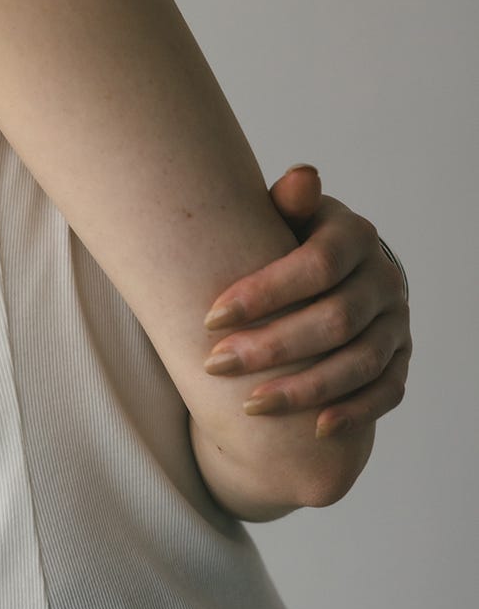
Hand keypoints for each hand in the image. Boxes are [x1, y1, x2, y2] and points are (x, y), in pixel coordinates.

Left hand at [202, 165, 411, 438]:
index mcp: (355, 237)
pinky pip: (386, 392)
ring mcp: (395, 323)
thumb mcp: (282, 220)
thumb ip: (286, 204)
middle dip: (272, 346)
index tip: (210, 318)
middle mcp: (383, 280)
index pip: (318, 264)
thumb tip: (301, 180)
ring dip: (305, 389)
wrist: (322, 282)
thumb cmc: (285, 248)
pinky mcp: (399, 361)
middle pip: (335, 319)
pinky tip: (317, 429)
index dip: (265, 293)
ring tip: (251, 405)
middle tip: (216, 365)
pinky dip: (355, 412)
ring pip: (359, 362)